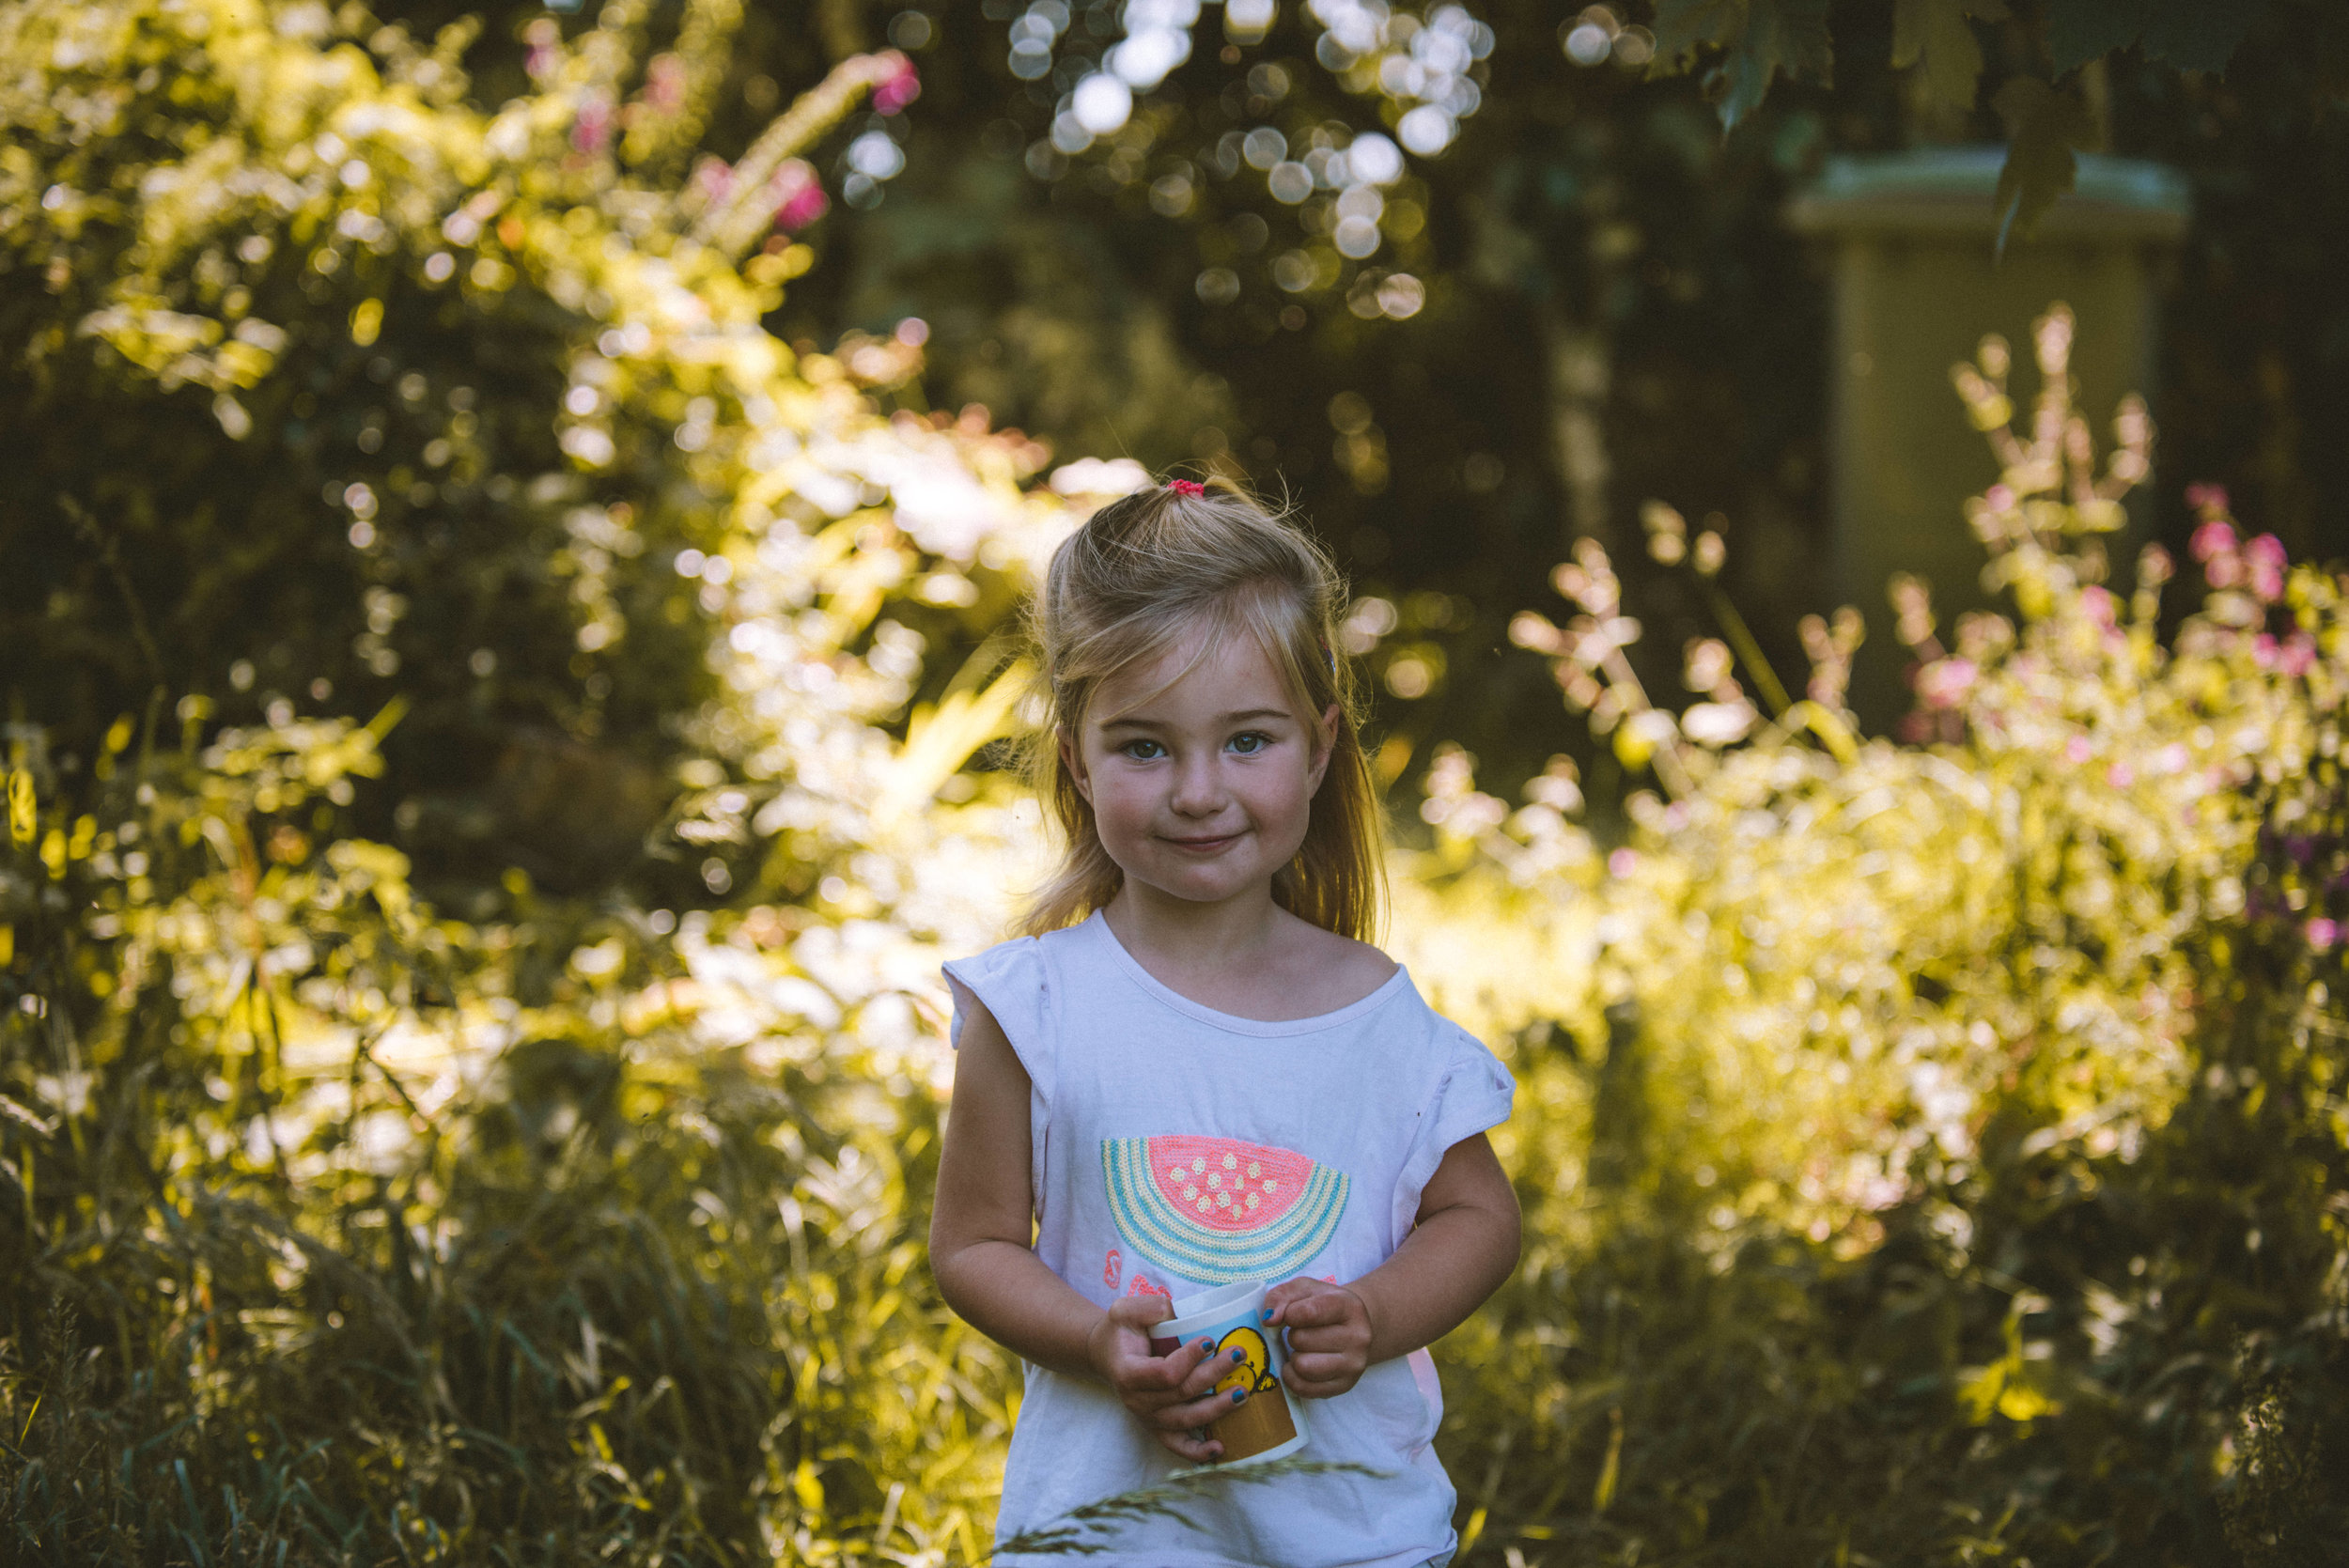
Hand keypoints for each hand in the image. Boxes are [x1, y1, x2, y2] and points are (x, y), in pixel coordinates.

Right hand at [1087, 1294, 1258, 1462]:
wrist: (1107, 1356)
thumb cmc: (1120, 1332)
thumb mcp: (1123, 1310)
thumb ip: (1147, 1307)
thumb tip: (1175, 1314)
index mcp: (1128, 1373)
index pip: (1165, 1373)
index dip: (1189, 1359)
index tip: (1209, 1340)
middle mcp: (1137, 1401)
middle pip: (1182, 1394)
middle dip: (1214, 1375)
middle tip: (1238, 1355)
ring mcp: (1148, 1418)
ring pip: (1186, 1420)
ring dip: (1216, 1409)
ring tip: (1242, 1393)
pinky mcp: (1158, 1427)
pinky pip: (1178, 1445)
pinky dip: (1198, 1452)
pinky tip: (1220, 1449)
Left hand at [1263, 1278, 1373, 1397]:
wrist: (1353, 1327)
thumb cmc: (1324, 1305)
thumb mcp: (1304, 1289)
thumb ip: (1281, 1296)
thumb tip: (1269, 1320)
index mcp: (1350, 1307)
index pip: (1308, 1313)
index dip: (1290, 1314)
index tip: (1292, 1314)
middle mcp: (1358, 1337)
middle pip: (1301, 1340)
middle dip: (1293, 1336)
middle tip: (1303, 1332)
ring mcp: (1354, 1364)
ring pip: (1302, 1367)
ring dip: (1294, 1357)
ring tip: (1303, 1349)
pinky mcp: (1345, 1386)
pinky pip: (1303, 1388)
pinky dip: (1293, 1377)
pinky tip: (1301, 1365)